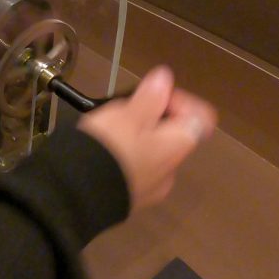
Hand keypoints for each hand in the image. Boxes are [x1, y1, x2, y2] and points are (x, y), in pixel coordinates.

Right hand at [77, 66, 217, 212]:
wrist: (78, 193)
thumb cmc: (108, 148)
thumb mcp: (127, 113)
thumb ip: (150, 97)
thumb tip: (165, 79)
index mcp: (178, 144)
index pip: (201, 117)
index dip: (180, 100)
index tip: (153, 96)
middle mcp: (173, 168)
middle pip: (173, 135)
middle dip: (151, 118)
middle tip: (122, 111)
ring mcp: (153, 188)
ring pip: (152, 153)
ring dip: (136, 138)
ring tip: (107, 131)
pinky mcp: (132, 199)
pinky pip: (135, 171)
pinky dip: (125, 159)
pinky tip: (102, 154)